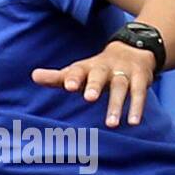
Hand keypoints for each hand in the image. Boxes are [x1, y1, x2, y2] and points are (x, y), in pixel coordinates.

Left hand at [31, 41, 156, 127]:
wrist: (134, 49)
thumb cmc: (99, 69)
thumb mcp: (80, 70)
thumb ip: (58, 77)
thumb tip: (33, 75)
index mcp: (87, 67)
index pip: (77, 70)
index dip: (73, 77)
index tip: (68, 86)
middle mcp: (105, 68)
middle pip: (99, 75)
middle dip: (95, 85)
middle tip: (89, 98)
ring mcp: (124, 72)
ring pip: (120, 87)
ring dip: (117, 104)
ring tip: (111, 124)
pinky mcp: (141, 78)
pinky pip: (139, 93)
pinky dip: (137, 107)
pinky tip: (133, 122)